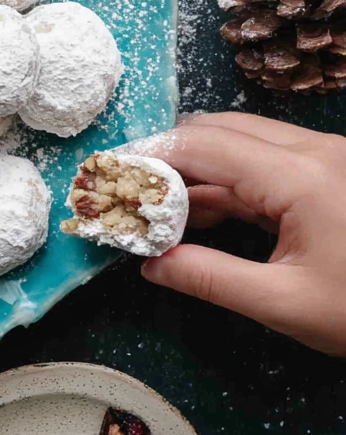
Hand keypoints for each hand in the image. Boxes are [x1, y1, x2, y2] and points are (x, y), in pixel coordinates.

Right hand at [138, 111, 345, 353]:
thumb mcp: (286, 304)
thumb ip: (209, 279)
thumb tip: (150, 265)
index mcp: (302, 177)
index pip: (206, 145)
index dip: (151, 157)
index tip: (110, 176)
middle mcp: (314, 151)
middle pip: (220, 130)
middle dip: (168, 156)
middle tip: (127, 188)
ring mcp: (325, 158)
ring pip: (242, 141)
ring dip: (196, 168)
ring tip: (153, 204)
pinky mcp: (330, 173)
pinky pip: (265, 162)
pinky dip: (226, 182)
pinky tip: (196, 213)